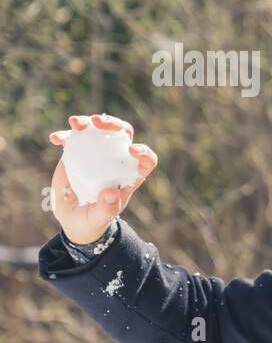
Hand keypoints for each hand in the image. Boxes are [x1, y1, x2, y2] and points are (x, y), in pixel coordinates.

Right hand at [48, 113, 157, 244]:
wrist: (73, 218)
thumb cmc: (92, 220)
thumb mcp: (98, 218)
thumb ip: (106, 209)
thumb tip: (112, 193)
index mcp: (129, 176)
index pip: (146, 160)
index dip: (144, 152)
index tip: (132, 149)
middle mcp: (116, 161)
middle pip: (123, 135)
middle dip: (114, 125)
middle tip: (98, 122)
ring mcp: (97, 154)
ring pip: (98, 131)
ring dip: (88, 123)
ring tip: (74, 123)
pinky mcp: (77, 153)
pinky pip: (74, 138)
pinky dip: (66, 135)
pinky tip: (55, 138)